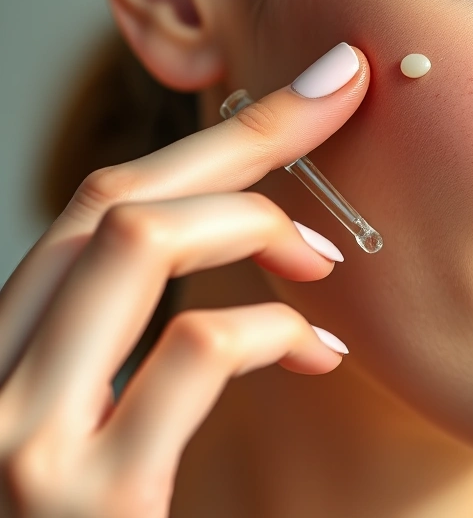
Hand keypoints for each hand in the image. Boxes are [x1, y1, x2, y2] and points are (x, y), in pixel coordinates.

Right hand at [0, 42, 369, 516]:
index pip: (94, 212)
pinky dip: (273, 327)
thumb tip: (227, 256)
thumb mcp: (99, 427)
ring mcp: (22, 437)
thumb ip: (126, 353)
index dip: (201, 143)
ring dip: (252, 220)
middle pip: (115, 201)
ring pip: (134, 242)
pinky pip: (194, 350)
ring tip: (318, 255)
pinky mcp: (85, 498)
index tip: (293, 100)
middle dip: (239, 139)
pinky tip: (315, 350)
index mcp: (5, 356)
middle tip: (335, 104)